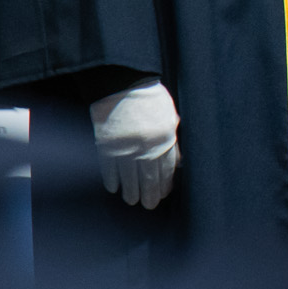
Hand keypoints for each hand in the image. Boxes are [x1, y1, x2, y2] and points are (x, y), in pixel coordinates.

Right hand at [89, 78, 179, 209]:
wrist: (123, 82)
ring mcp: (126, 145)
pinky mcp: (107, 143)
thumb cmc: (149, 97)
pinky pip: (109, 166)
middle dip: (149, 192)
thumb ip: (173, 137)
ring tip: (131, 200)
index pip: (167, 167)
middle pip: (149, 175)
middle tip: (148, 205)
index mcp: (165, 136)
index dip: (165, 183)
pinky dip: (111, 178)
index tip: (163, 194)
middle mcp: (147, 144)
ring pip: (129, 175)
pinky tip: (113, 187)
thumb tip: (180, 161)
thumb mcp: (169, 115)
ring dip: (131, 190)